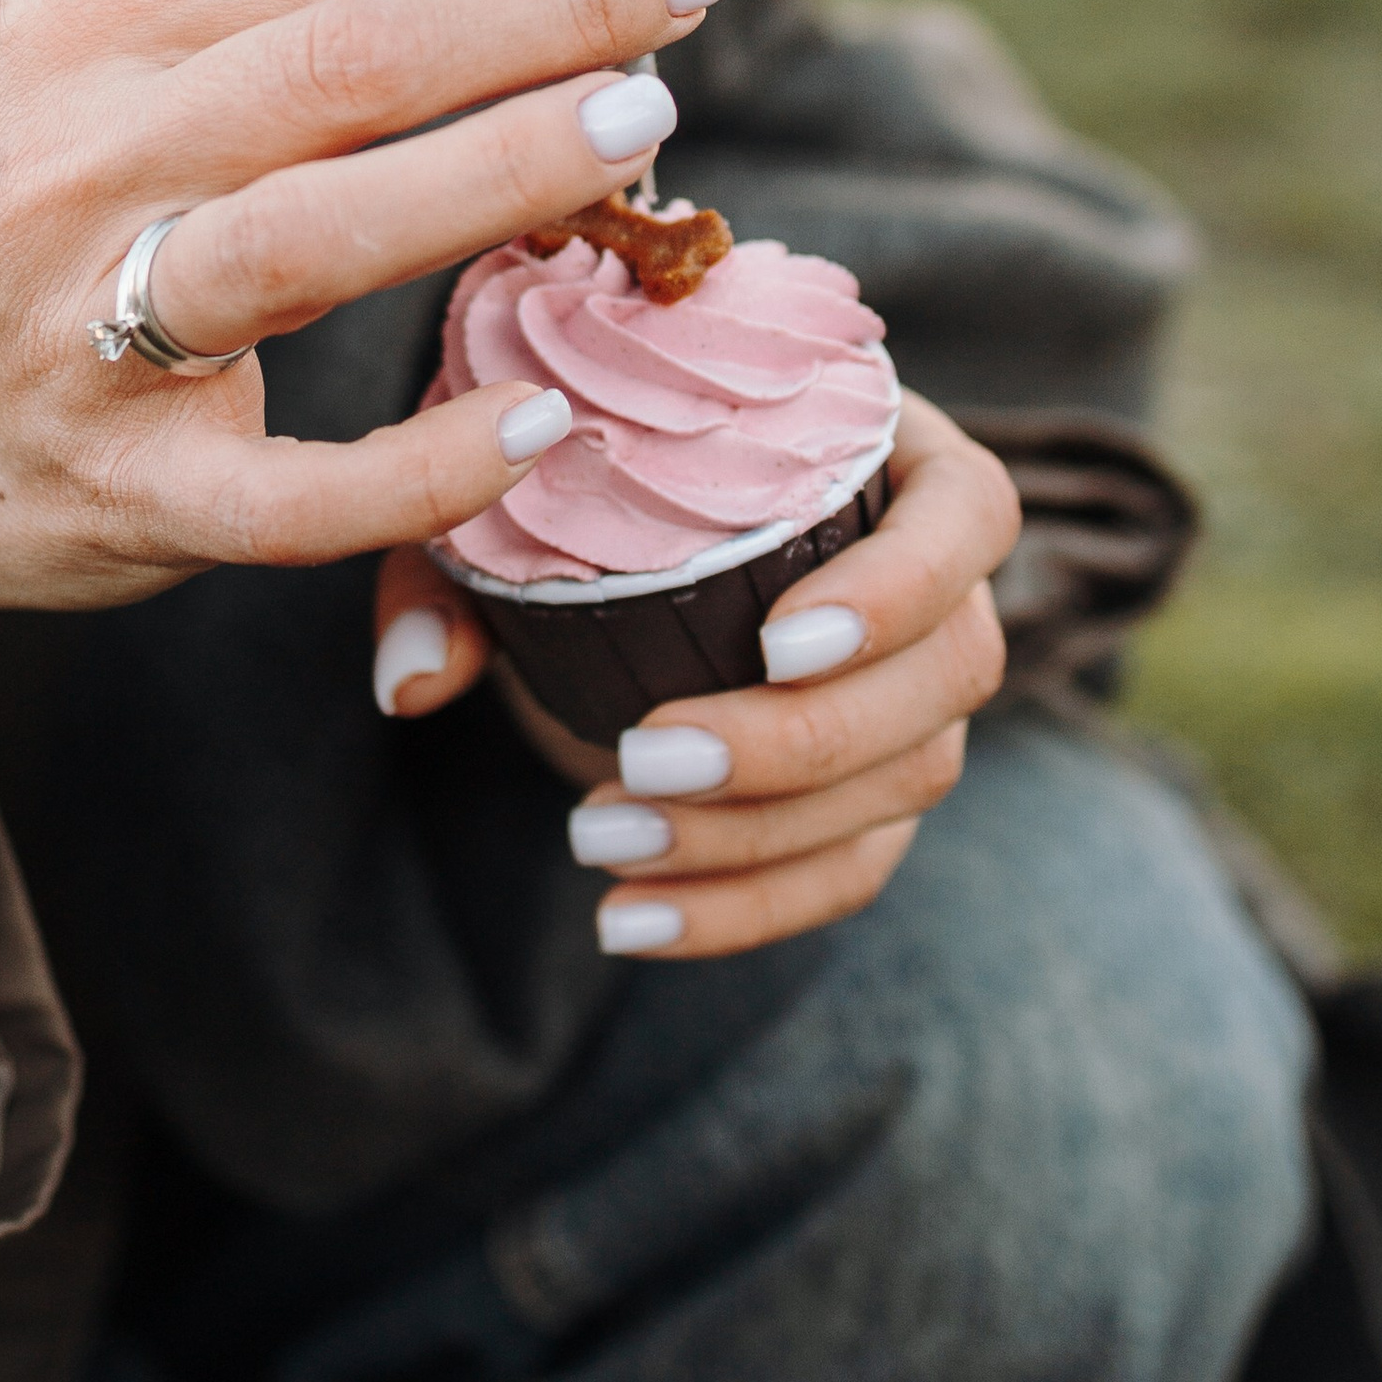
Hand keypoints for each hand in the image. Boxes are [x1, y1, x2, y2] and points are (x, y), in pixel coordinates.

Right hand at [0, 0, 733, 732]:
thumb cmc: (16, 227)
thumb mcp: (94, 75)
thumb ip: (278, 21)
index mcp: (75, 26)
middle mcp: (70, 159)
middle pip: (341, 59)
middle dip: (538, 18)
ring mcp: (84, 332)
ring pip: (312, 235)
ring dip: (493, 173)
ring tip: (636, 134)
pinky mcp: (122, 494)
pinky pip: (297, 488)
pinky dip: (425, 458)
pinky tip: (539, 422)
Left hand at [371, 390, 1017, 955]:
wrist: (622, 528)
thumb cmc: (594, 470)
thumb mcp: (517, 483)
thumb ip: (459, 556)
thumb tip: (412, 683)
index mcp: (896, 457)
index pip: (970, 514)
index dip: (901, 584)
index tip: (777, 640)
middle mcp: (940, 579)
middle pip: (952, 671)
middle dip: (801, 737)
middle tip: (641, 755)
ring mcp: (924, 695)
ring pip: (909, 781)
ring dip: (761, 834)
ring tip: (605, 842)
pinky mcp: (880, 792)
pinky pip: (854, 869)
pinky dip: (747, 909)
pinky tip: (632, 925)